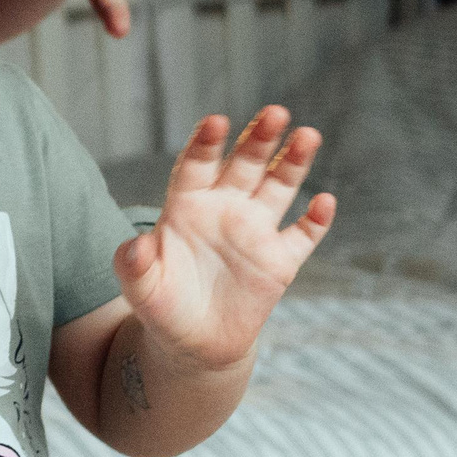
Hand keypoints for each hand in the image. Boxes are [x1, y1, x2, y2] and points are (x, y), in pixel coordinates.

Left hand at [114, 108, 334, 371]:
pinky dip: (315, 220)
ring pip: (278, 187)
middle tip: (274, 113)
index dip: (206, 143)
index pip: (196, 165)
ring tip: (308, 136)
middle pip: (244, 164)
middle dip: (258, 138)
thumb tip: (134, 245)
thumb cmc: (161, 306)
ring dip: (293, 162)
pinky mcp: (280, 261)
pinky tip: (324, 203)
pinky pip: (302, 235)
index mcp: (187, 205)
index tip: (216, 122)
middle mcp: (224, 208)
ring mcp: (255, 231)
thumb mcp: (140, 289)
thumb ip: (133, 264)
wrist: (194, 343)